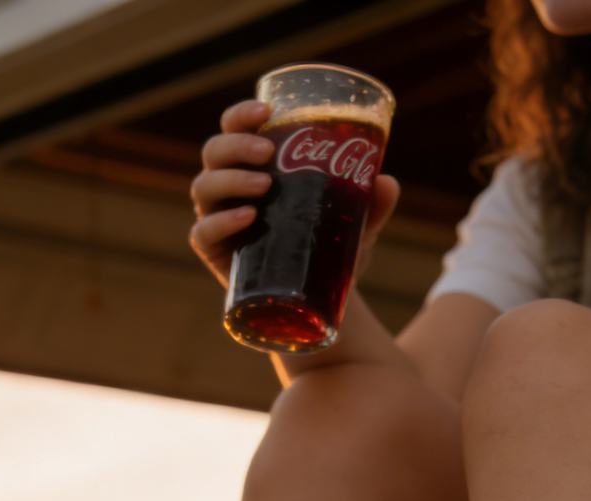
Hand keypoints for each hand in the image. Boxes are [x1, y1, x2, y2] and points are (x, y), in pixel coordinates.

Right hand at [189, 99, 400, 287]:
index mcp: (253, 166)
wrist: (317, 299)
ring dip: (230, 179)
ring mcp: (218, 219)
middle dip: (236, 145)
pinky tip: (247, 217)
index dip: (241, 115)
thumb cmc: (326, 248)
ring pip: (204, 187)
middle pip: (214, 152)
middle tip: (267, 153)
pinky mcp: (214, 254)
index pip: (233, 128)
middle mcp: (229, 187)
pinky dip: (221, 222)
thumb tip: (386, 183)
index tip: (266, 111)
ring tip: (264, 186)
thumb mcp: (355, 224)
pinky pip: (203, 232)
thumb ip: (372, 204)